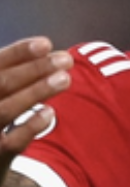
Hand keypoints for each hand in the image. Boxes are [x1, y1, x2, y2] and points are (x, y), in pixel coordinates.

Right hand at [0, 37, 72, 180]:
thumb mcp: (0, 100)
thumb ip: (10, 81)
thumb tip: (45, 53)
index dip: (18, 53)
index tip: (46, 43)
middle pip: (0, 83)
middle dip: (34, 68)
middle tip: (66, 59)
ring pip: (5, 110)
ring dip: (36, 91)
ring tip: (66, 78)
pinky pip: (10, 142)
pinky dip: (29, 126)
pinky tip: (49, 113)